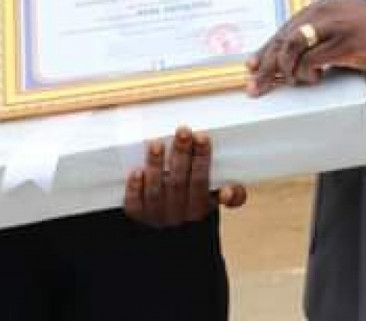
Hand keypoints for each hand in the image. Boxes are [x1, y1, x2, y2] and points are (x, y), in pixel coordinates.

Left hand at [123, 126, 247, 227]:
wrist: (168, 234)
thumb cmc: (193, 202)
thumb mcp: (213, 200)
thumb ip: (230, 195)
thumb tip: (230, 192)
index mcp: (199, 207)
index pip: (201, 182)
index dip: (202, 160)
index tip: (202, 137)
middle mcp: (178, 213)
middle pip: (179, 182)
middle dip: (181, 155)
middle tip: (182, 131)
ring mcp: (156, 215)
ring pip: (156, 191)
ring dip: (156, 166)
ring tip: (156, 144)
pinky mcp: (138, 215)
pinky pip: (135, 204)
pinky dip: (135, 188)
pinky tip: (136, 171)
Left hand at [245, 0, 365, 95]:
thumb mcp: (346, 24)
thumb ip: (322, 33)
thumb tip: (296, 55)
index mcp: (323, 5)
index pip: (286, 27)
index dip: (267, 49)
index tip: (253, 65)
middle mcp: (326, 11)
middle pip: (284, 37)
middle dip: (266, 63)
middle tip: (256, 83)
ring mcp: (335, 25)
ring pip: (293, 47)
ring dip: (285, 69)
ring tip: (289, 82)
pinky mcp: (346, 43)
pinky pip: (313, 60)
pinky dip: (306, 73)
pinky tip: (312, 79)